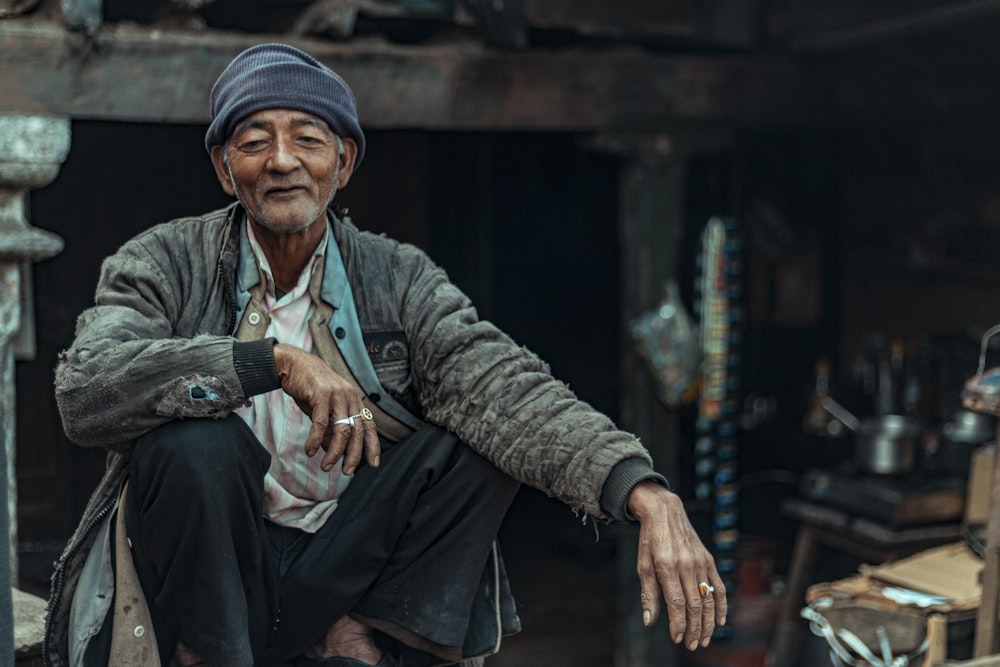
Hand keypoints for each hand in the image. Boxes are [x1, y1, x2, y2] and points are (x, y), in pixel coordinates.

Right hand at [272, 343, 380, 474]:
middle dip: (353, 455)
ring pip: (341, 430)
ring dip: (334, 452)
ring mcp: (337, 395)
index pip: (369, 426)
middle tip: (346, 472)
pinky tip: (310, 451)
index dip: (373, 446)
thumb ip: (332, 428)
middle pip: (357, 431)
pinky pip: (321, 423)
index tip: (373, 464)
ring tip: (325, 466)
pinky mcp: (321, 394)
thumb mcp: (325, 410)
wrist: (295, 364)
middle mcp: (350, 397)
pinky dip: (316, 440)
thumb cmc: (311, 389)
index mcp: (354, 400)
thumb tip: (336, 452)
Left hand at [626, 481, 726, 650]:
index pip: (677, 604)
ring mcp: (701, 562)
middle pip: (695, 605)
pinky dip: (722, 606)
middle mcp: (687, 565)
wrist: (665, 512)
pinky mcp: (709, 560)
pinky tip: (719, 621)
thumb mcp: (642, 565)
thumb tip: (649, 622)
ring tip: (703, 639)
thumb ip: (648, 594)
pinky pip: (719, 586)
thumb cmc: (650, 540)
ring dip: (708, 623)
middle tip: (691, 644)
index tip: (677, 638)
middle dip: (694, 629)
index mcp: (667, 566)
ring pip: (709, 599)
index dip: (678, 625)